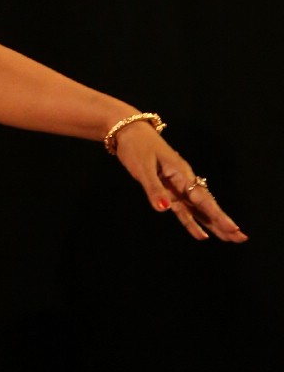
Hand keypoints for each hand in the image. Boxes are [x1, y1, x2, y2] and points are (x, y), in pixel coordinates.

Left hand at [116, 123, 247, 241]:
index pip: (203, 199)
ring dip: (212, 225)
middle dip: (223, 222)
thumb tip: (164, 209)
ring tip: (229, 238)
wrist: (130, 132)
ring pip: (198, 210)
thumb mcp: (144, 168)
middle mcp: (183, 182)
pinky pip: (183, 210)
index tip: (232, 228)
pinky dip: (192, 222)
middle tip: (241, 238)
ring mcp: (177, 187)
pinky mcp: (168, 191)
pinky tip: (202, 235)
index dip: (217, 215)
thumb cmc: (137, 147)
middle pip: (206, 206)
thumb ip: (154, 189)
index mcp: (182, 174)